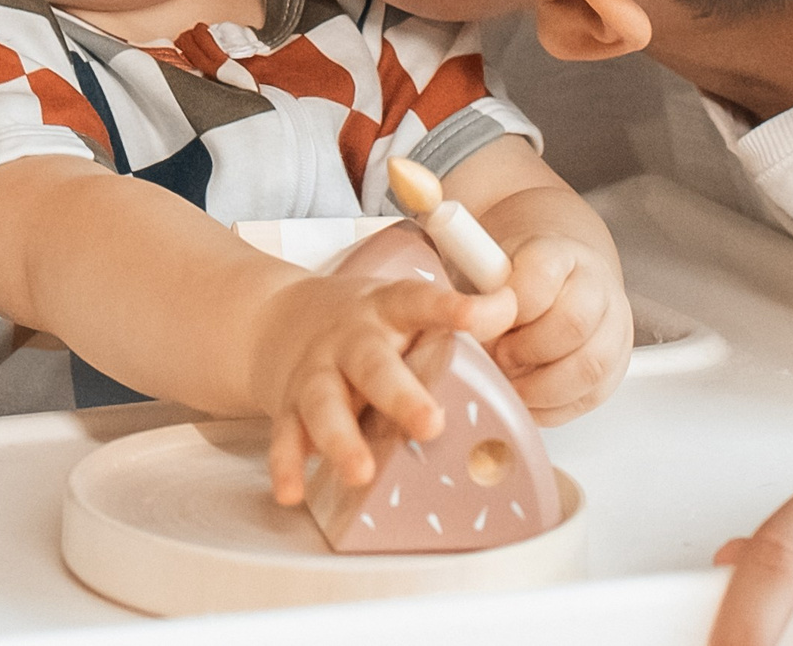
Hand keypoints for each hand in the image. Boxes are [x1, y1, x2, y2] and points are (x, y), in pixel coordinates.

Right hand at [252, 272, 515, 505]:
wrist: (279, 320)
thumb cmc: (362, 324)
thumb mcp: (404, 307)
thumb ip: (455, 316)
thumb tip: (513, 309)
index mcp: (386, 311)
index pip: (420, 302)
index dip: (450, 308)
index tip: (478, 316)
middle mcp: (349, 340)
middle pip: (372, 364)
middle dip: (400, 396)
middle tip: (430, 425)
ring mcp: (315, 373)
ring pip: (324, 404)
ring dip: (341, 440)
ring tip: (360, 472)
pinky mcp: (288, 407)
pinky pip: (286, 437)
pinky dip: (286, 465)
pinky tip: (292, 491)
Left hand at [489, 233, 632, 423]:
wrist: (557, 283)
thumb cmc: (516, 282)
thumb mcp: (485, 270)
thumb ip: (471, 289)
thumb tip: (467, 320)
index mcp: (560, 253)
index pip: (541, 275)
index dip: (509, 305)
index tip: (482, 320)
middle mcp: (596, 286)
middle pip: (573, 324)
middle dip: (525, 350)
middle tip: (497, 356)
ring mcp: (613, 327)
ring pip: (590, 366)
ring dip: (540, 386)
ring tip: (509, 382)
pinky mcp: (615, 367)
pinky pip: (591, 397)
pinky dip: (552, 407)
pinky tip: (527, 398)